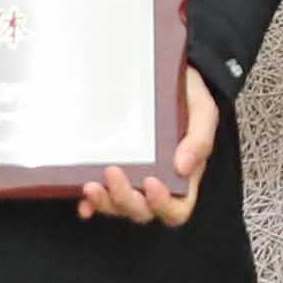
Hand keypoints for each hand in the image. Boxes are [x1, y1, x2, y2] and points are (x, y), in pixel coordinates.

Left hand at [80, 70, 220, 225]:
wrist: (167, 72)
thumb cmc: (188, 95)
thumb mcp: (202, 111)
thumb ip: (199, 139)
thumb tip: (182, 167)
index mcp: (183, 177)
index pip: (176, 208)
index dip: (162, 204)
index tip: (150, 181)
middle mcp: (157, 183)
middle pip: (142, 211)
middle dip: (125, 199)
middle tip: (112, 172)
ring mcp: (132, 179)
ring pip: (118, 206)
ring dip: (104, 202)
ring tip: (90, 184)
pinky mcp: (110, 170)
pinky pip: (99, 195)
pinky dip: (90, 201)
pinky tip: (80, 191)